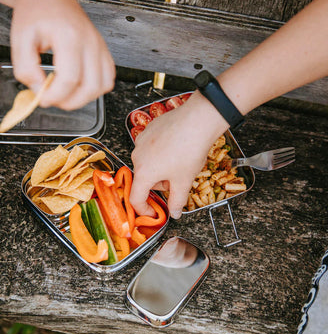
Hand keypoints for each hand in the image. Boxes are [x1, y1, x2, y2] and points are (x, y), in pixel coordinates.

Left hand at [10, 0, 114, 109]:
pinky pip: (108, 79)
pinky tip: (79, 86)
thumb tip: (38, 89)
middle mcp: (90, 42)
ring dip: (84, 98)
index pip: (69, 79)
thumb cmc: (36, 13)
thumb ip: (25, 68)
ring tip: (66, 93)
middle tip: (53, 98)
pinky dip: (95, 89)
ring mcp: (99, 46)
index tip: (42, 98)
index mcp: (69, 36)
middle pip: (90, 87)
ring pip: (102, 86)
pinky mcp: (103, 51)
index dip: (55, 96)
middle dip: (70, 102)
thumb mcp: (19, 39)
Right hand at [129, 92, 228, 218]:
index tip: (154, 213)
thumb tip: (175, 213)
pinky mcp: (148, 130)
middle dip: (159, 184)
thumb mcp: (184, 181)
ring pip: (148, 163)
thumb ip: (177, 201)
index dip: (144, 210)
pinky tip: (176, 148)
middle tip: (178, 180)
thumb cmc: (190, 150)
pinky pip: (150, 148)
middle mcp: (137, 156)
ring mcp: (141, 141)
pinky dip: (160, 153)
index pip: (136, 198)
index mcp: (144, 173)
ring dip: (160, 169)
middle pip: (144, 179)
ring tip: (179, 162)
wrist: (198, 120)